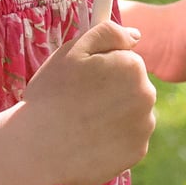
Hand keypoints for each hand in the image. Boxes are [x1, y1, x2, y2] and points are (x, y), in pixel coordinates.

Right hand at [17, 19, 156, 184]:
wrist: (40, 150)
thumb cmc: (51, 97)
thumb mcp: (71, 52)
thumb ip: (106, 32)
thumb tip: (135, 35)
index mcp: (132, 66)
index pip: (126, 58)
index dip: (103, 67)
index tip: (83, 80)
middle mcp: (146, 95)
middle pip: (132, 85)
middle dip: (112, 89)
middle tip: (80, 102)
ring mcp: (144, 126)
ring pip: (132, 112)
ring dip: (114, 114)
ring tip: (82, 123)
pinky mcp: (137, 152)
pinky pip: (128, 138)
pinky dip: (113, 139)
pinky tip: (90, 141)